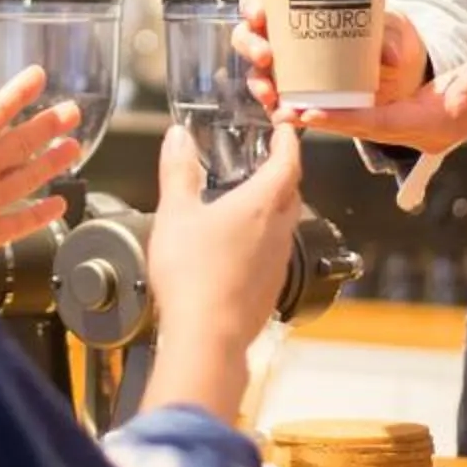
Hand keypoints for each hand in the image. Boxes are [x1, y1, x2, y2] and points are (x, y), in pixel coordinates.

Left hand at [0, 66, 78, 266]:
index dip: (16, 95)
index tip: (36, 76)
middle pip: (17, 145)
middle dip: (44, 127)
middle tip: (70, 111)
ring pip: (24, 179)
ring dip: (49, 164)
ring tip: (72, 147)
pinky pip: (19, 223)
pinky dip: (40, 215)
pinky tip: (57, 203)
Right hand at [145, 124, 303, 358]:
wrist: (207, 336)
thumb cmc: (193, 276)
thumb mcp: (175, 213)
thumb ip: (178, 171)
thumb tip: (177, 138)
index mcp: (262, 205)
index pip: (288, 162)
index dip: (288, 142)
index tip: (285, 130)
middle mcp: (279, 231)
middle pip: (291, 192)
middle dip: (282, 173)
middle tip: (267, 161)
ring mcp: (278, 262)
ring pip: (285, 224)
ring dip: (272, 208)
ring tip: (247, 202)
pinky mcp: (271, 288)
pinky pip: (274, 254)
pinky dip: (262, 240)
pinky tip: (238, 248)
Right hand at [234, 0, 430, 116]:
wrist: (399, 79)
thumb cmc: (385, 42)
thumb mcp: (392, 31)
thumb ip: (389, 37)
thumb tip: (390, 56)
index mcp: (298, 8)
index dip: (253, 4)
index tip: (260, 14)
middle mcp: (284, 38)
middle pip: (248, 35)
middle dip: (250, 44)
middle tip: (265, 55)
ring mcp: (284, 70)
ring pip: (255, 73)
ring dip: (258, 83)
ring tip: (271, 94)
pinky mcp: (293, 99)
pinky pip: (276, 105)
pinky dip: (277, 111)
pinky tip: (285, 115)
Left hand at [282, 25, 466, 151]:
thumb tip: (454, 99)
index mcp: (437, 120)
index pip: (379, 122)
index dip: (342, 118)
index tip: (306, 111)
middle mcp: (421, 127)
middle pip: (360, 126)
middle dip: (320, 119)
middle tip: (277, 109)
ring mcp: (416, 121)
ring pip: (361, 120)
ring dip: (324, 113)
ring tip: (283, 102)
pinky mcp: (414, 109)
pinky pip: (370, 110)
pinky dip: (341, 103)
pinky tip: (315, 90)